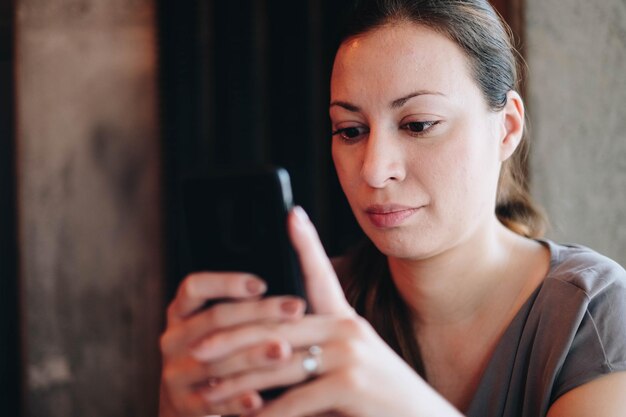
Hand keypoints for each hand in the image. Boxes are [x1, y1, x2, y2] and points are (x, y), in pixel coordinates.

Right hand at [159, 271, 305, 415]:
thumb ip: (242, 304)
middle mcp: (174, 340)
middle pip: (214, 319)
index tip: (262, 284)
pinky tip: (260, 398)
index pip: (194, 287)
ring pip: (216, 361)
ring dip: (253, 355)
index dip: (226, 283)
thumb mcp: (218, 325)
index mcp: (181, 313)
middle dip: (259, 312)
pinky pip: (213, 402)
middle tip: (295, 309)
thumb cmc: (218, 350)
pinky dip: (237, 401)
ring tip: (285, 350)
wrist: (190, 400)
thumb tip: (284, 273)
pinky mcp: (185, 406)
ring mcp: (176, 374)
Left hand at [191, 207, 462, 416]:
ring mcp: (350, 355)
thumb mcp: (351, 362)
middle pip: (276, 327)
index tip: (291, 213)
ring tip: (207, 395)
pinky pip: (294, 400)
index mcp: (345, 318)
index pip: (322, 273)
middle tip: (196, 349)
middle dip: (231, 339)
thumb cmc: (377, 395)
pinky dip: (265, 414)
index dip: (307, 242)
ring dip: (237, 384)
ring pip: (277, 365)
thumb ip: (317, 349)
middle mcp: (347, 329)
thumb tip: (274, 347)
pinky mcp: (350, 386)